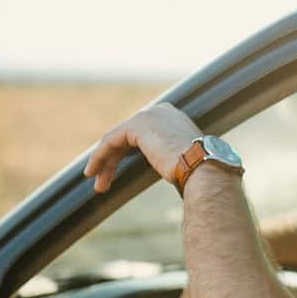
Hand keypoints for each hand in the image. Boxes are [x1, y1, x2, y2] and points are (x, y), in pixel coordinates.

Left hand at [83, 102, 202, 192]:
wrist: (203, 168)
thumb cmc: (199, 171)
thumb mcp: (183, 160)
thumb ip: (170, 155)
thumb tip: (166, 166)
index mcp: (172, 117)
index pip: (140, 135)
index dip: (125, 154)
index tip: (117, 172)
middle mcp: (160, 110)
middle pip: (127, 138)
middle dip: (113, 161)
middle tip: (103, 183)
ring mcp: (149, 115)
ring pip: (117, 141)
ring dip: (104, 164)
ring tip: (98, 186)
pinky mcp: (137, 125)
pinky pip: (111, 141)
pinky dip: (100, 158)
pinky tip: (93, 172)